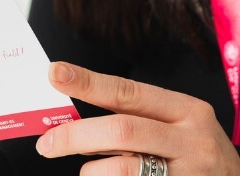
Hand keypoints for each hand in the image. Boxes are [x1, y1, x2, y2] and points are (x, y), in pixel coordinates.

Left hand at [36, 62, 239, 175]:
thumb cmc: (193, 152)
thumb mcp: (176, 125)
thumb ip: (133, 116)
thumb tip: (71, 117)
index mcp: (187, 110)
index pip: (129, 92)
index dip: (88, 82)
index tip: (54, 73)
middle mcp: (193, 140)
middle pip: (123, 131)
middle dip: (76, 136)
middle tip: (46, 144)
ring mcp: (192, 175)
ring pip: (126, 169)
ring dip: (93, 172)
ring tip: (87, 172)